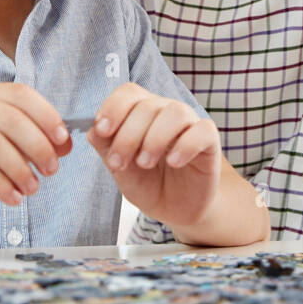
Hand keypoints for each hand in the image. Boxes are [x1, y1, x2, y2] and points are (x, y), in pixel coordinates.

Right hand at [0, 83, 74, 220]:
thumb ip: (22, 140)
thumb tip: (65, 144)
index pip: (20, 93)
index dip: (47, 115)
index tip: (64, 140)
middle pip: (11, 118)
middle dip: (39, 145)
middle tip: (52, 169)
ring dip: (21, 169)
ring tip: (32, 189)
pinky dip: (0, 184)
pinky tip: (12, 198)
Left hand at [86, 83, 220, 227]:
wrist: (177, 210)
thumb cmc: (149, 185)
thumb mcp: (121, 170)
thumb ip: (106, 148)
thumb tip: (93, 129)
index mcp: (142, 112)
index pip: (129, 93)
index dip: (113, 107)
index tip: (102, 131)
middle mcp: (166, 112)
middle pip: (148, 105)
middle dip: (127, 136)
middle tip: (118, 163)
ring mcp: (190, 124)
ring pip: (175, 112)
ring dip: (154, 138)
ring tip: (144, 164)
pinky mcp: (209, 141)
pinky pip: (202, 130)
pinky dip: (185, 145)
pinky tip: (173, 163)